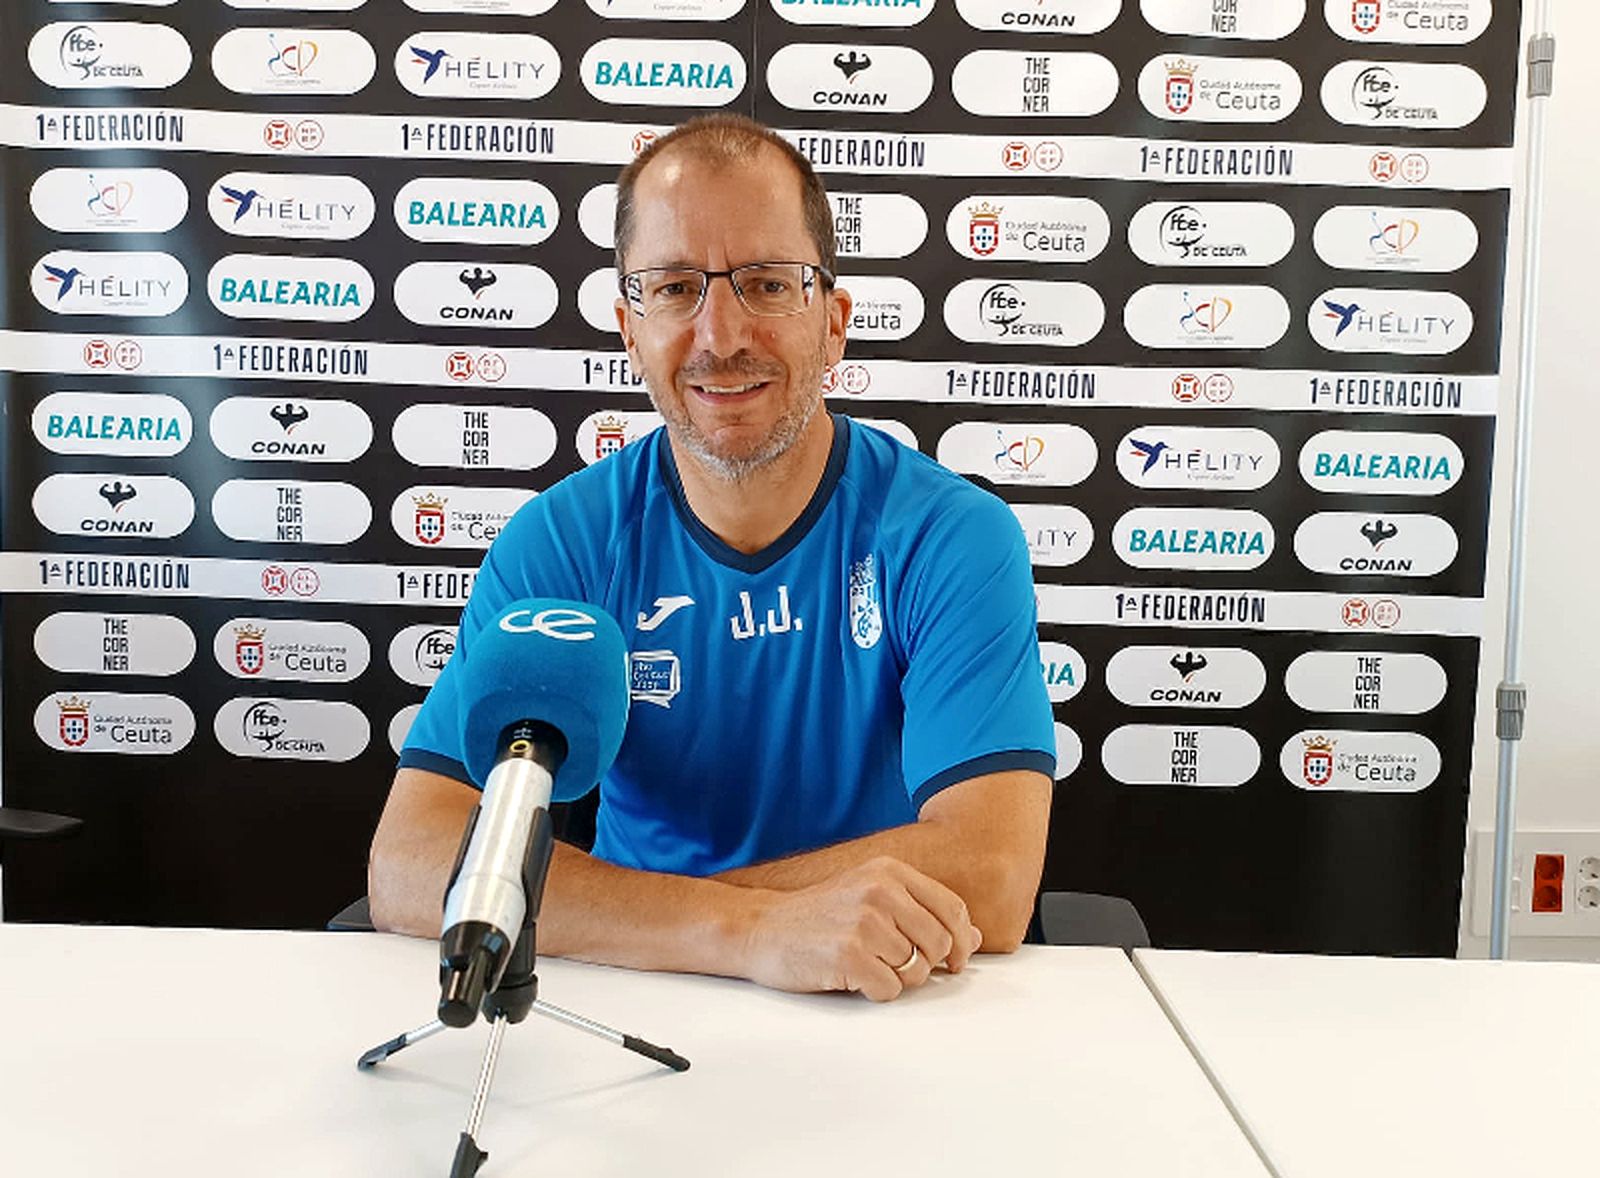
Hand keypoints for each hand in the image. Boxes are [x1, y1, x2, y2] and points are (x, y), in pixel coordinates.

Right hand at [740, 857, 982, 1001]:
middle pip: (939, 943)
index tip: (956, 960)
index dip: (962, 941)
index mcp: (889, 872)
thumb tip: (975, 937)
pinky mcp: (849, 956)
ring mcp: (864, 923)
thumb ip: (922, 912)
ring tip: (866, 965)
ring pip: (916, 971)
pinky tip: (852, 977)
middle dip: (927, 964)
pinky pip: (890, 990)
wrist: (760, 927)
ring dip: (897, 979)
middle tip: (900, 967)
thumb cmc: (818, 916)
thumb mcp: (871, 897)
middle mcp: (880, 892)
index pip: (952, 909)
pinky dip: (875, 992)